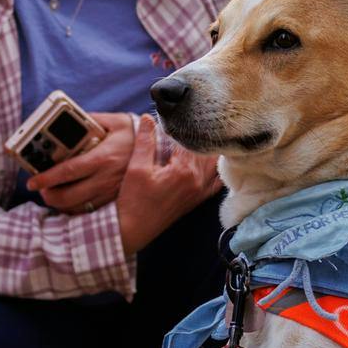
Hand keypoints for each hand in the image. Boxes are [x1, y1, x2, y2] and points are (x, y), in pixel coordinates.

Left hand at [30, 112, 135, 212]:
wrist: (160, 152)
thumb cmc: (134, 135)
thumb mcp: (116, 121)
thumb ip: (93, 119)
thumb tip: (72, 119)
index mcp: (103, 157)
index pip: (68, 171)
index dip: (47, 178)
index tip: (33, 181)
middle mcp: (106, 178)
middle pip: (69, 195)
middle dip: (49, 195)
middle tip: (40, 189)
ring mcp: (111, 192)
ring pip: (78, 207)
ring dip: (60, 204)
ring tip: (51, 195)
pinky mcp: (115, 201)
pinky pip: (90, 211)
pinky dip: (75, 210)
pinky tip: (69, 202)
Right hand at [115, 114, 220, 254]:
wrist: (133, 229)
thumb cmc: (132, 200)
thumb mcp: (136, 167)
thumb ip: (145, 141)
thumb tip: (149, 118)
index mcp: (184, 170)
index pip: (191, 139)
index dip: (183, 127)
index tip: (176, 118)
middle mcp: (198, 180)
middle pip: (206, 150)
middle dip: (197, 136)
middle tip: (190, 123)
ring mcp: (200, 191)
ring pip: (213, 164)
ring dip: (206, 151)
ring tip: (198, 138)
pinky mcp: (198, 199)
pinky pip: (215, 181)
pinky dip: (214, 169)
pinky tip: (207, 161)